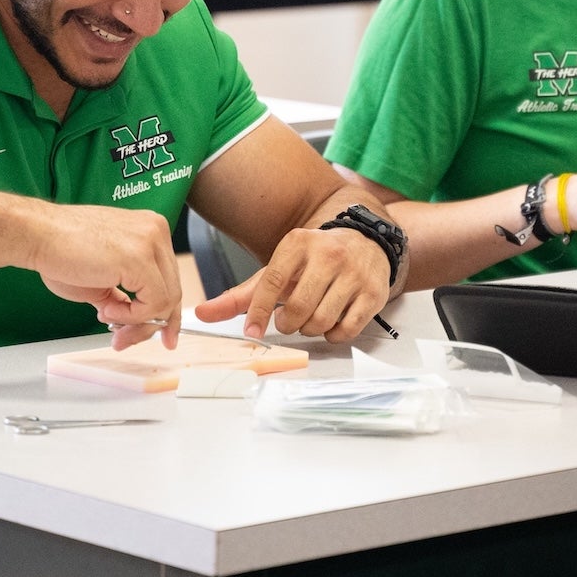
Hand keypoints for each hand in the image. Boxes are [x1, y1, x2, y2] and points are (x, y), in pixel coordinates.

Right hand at [30, 205, 183, 349]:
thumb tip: (134, 320)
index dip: (165, 312)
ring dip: (136, 321)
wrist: (37, 236)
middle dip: (149, 324)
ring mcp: (151, 243)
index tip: (162, 335)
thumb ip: (124, 296)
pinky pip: (154, 303)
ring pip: (166, 300)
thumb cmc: (60, 250)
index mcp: (150, 230)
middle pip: (171, 290)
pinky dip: (131, 316)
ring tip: (107, 318)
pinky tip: (106, 310)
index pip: (169, 278)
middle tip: (125, 340)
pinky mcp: (140, 259)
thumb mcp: (103, 278)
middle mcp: (156, 232)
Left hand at [194, 226, 390, 342]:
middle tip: (289, 320)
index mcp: (298, 244)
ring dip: (310, 330)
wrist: (366, 242)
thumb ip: (241, 295)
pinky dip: (334, 335)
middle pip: (298, 308)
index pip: (272, 282)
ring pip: (322, 321)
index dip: (260, 311)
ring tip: (311, 318)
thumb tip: (202, 314)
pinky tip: (332, 322)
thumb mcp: (278, 270)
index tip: (252, 330)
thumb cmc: (314, 261)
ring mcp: (354, 273)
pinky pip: (347, 329)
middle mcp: (328, 254)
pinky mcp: (374, 292)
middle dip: (288, 323)